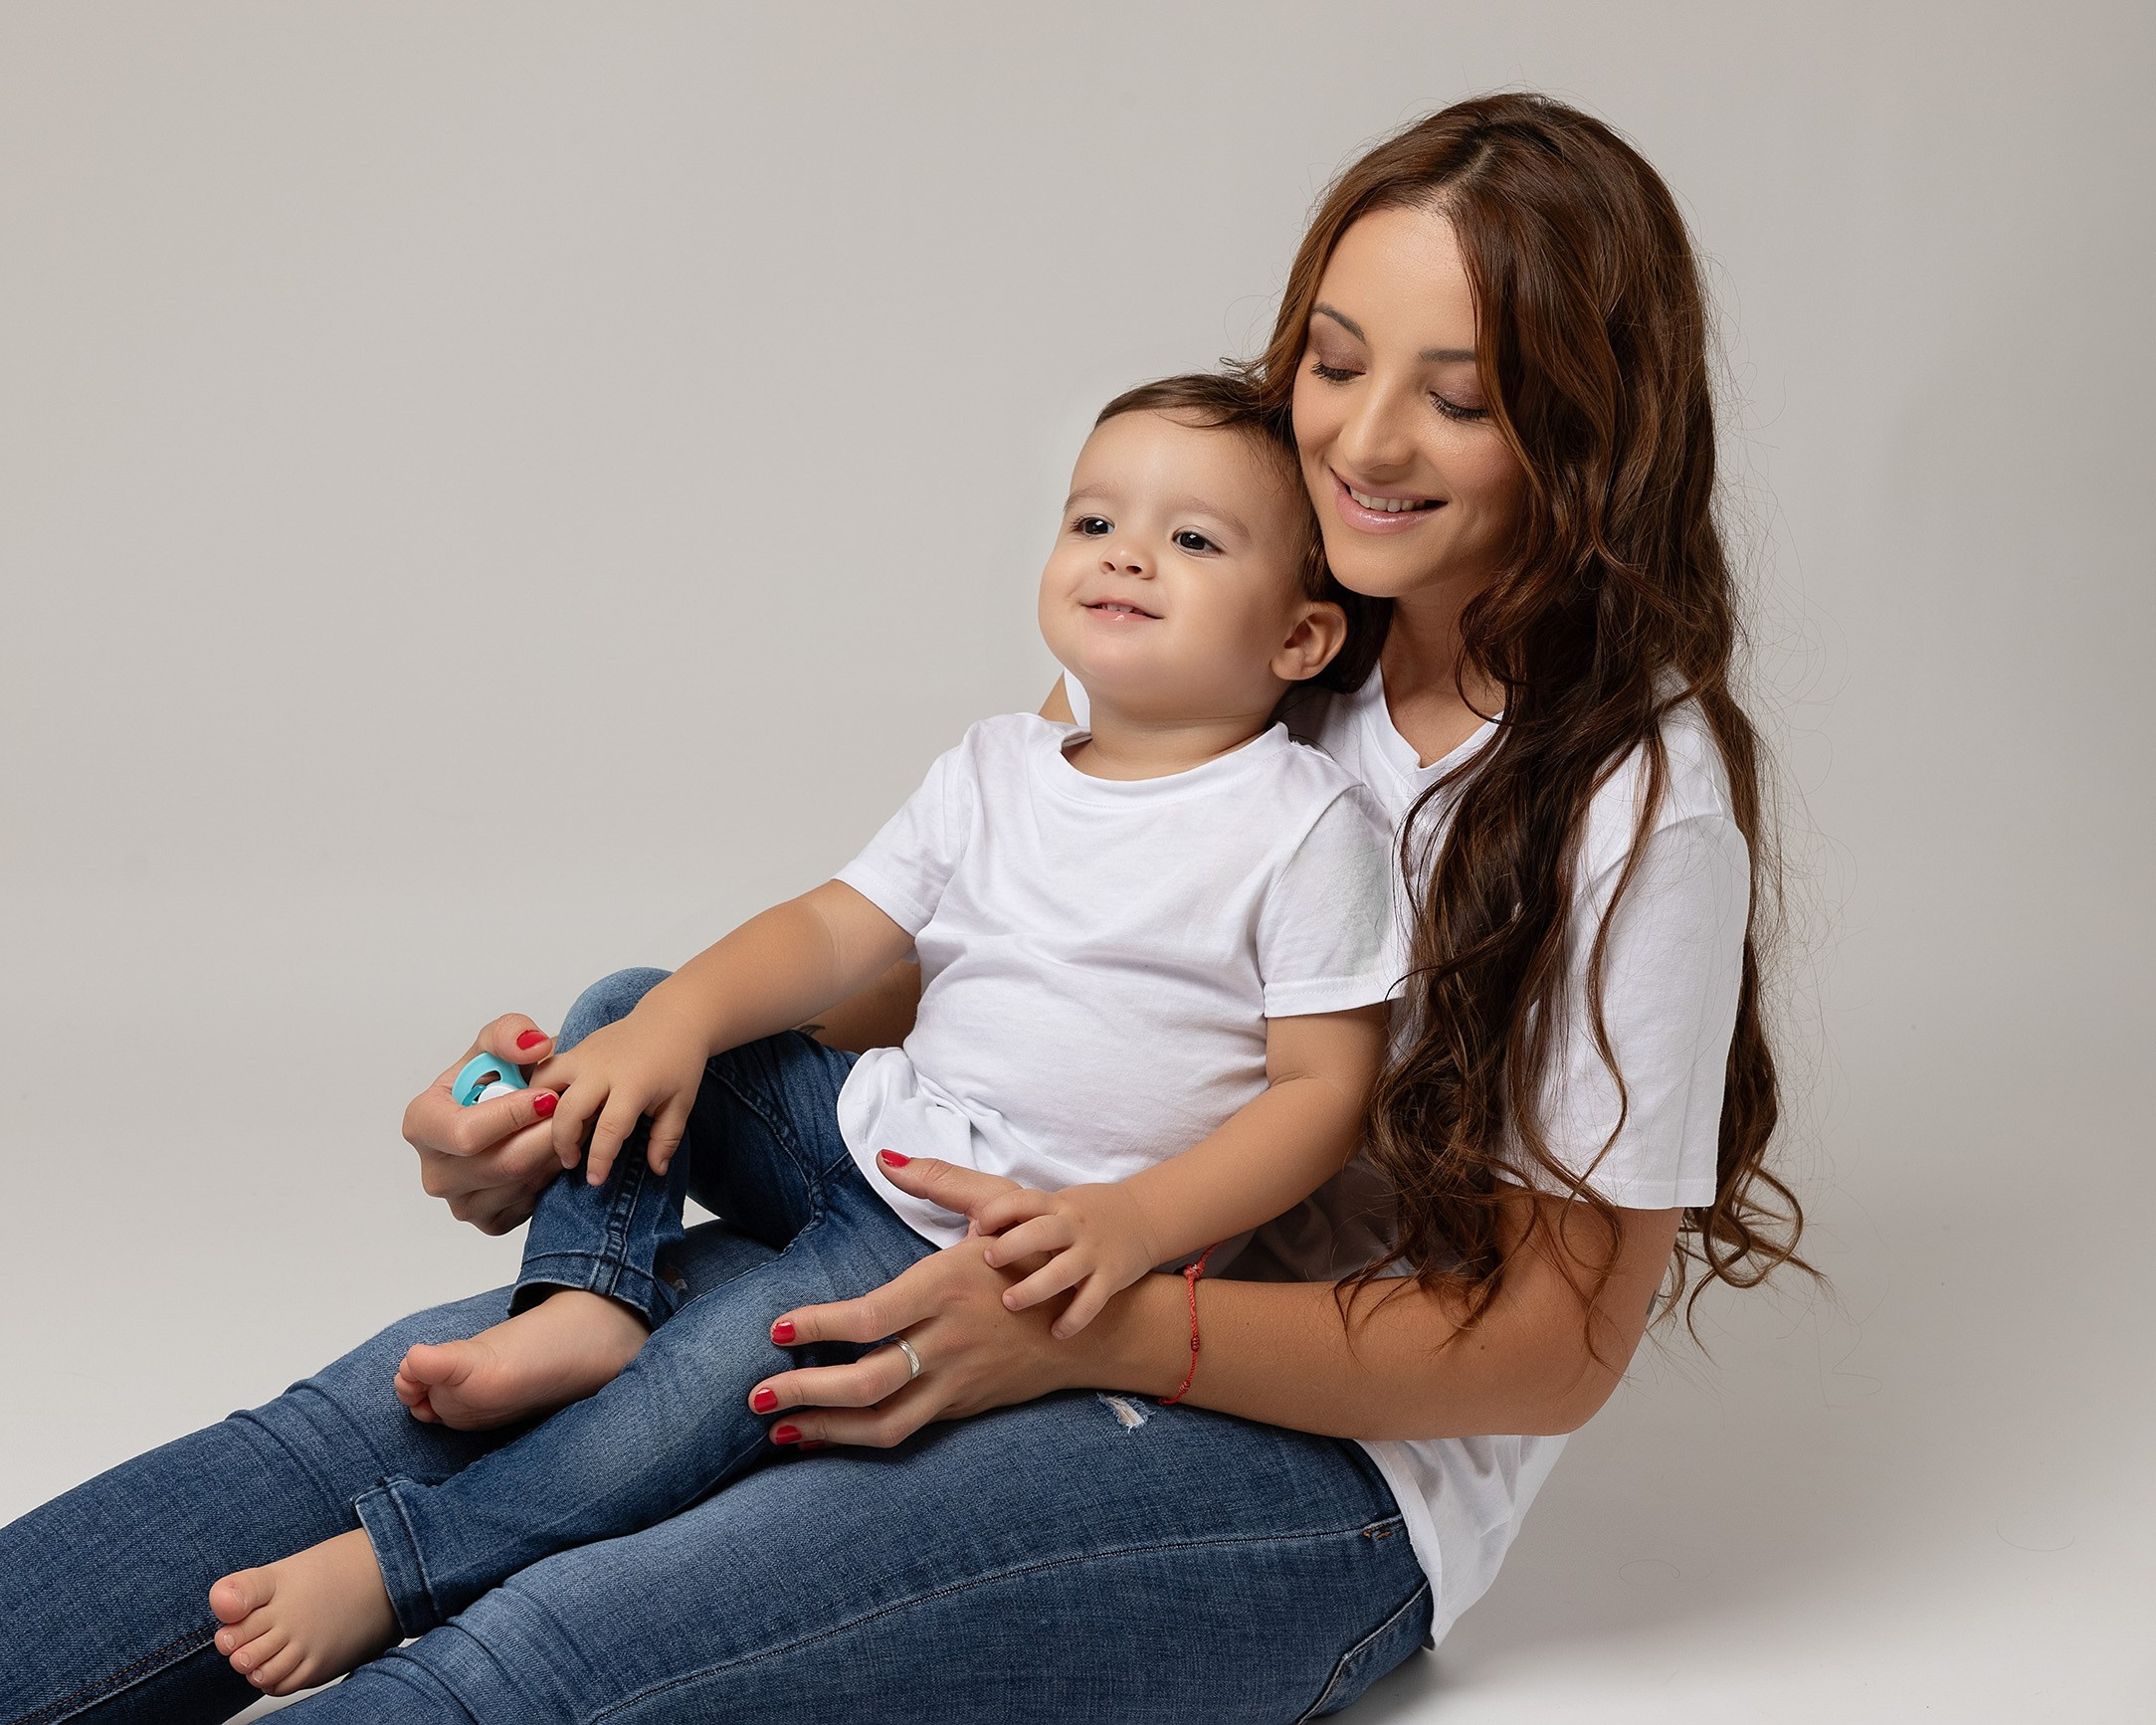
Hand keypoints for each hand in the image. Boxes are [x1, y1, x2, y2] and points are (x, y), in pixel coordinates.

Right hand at [404, 1015, 564, 1234]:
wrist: (507, 1113)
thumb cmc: (494, 1079)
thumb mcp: (496, 1043)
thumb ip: (510, 1033)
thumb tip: (533, 1047)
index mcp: (423, 1123)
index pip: (467, 1134)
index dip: (513, 1116)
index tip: (548, 1096)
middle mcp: (434, 1170)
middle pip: (502, 1164)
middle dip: (545, 1135)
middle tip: (570, 1112)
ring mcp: (459, 1202)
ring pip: (521, 1184)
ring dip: (553, 1153)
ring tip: (563, 1126)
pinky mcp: (487, 1221)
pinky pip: (528, 1203)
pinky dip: (548, 1177)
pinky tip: (551, 1151)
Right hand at [531, 998, 709, 1182]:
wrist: (673, 1017)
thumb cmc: (678, 1061)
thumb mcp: (681, 1103)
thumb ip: (666, 1138)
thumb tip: (656, 1169)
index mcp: (633, 1083)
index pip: (609, 1129)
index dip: (599, 1159)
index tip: (595, 1180)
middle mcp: (603, 1067)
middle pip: (567, 1110)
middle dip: (563, 1143)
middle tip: (571, 1162)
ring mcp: (585, 1054)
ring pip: (543, 1083)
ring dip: (540, 1111)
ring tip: (554, 1133)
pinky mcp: (575, 1048)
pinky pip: (545, 1070)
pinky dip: (540, 1091)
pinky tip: (548, 1110)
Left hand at [747, 1156, 1131, 1447]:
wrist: (1095, 1325)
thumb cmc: (1034, 1257)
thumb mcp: (995, 1208)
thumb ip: (937, 1181)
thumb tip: (886, 1156)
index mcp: (948, 1288)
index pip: (869, 1317)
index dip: (818, 1326)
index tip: (777, 1328)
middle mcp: (951, 1341)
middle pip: (868, 1382)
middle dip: (805, 1391)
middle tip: (755, 1394)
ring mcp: (959, 1381)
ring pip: (884, 1422)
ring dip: (825, 1430)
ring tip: (776, 1429)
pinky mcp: (964, 1405)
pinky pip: (904, 1431)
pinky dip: (856, 1438)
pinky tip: (821, 1437)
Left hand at [973, 1181, 1161, 1337]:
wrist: (1144, 1217)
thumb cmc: (1084, 1213)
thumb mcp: (1057, 1202)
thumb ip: (1022, 1215)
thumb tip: (971, 1228)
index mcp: (1056, 1205)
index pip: (1024, 1201)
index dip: (999, 1212)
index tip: (978, 1227)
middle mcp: (1074, 1226)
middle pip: (1041, 1233)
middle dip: (1012, 1246)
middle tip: (989, 1261)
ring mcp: (1094, 1253)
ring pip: (1063, 1271)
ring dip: (1035, 1288)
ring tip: (1010, 1302)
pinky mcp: (1111, 1277)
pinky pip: (1092, 1301)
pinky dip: (1074, 1319)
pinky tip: (1055, 1332)